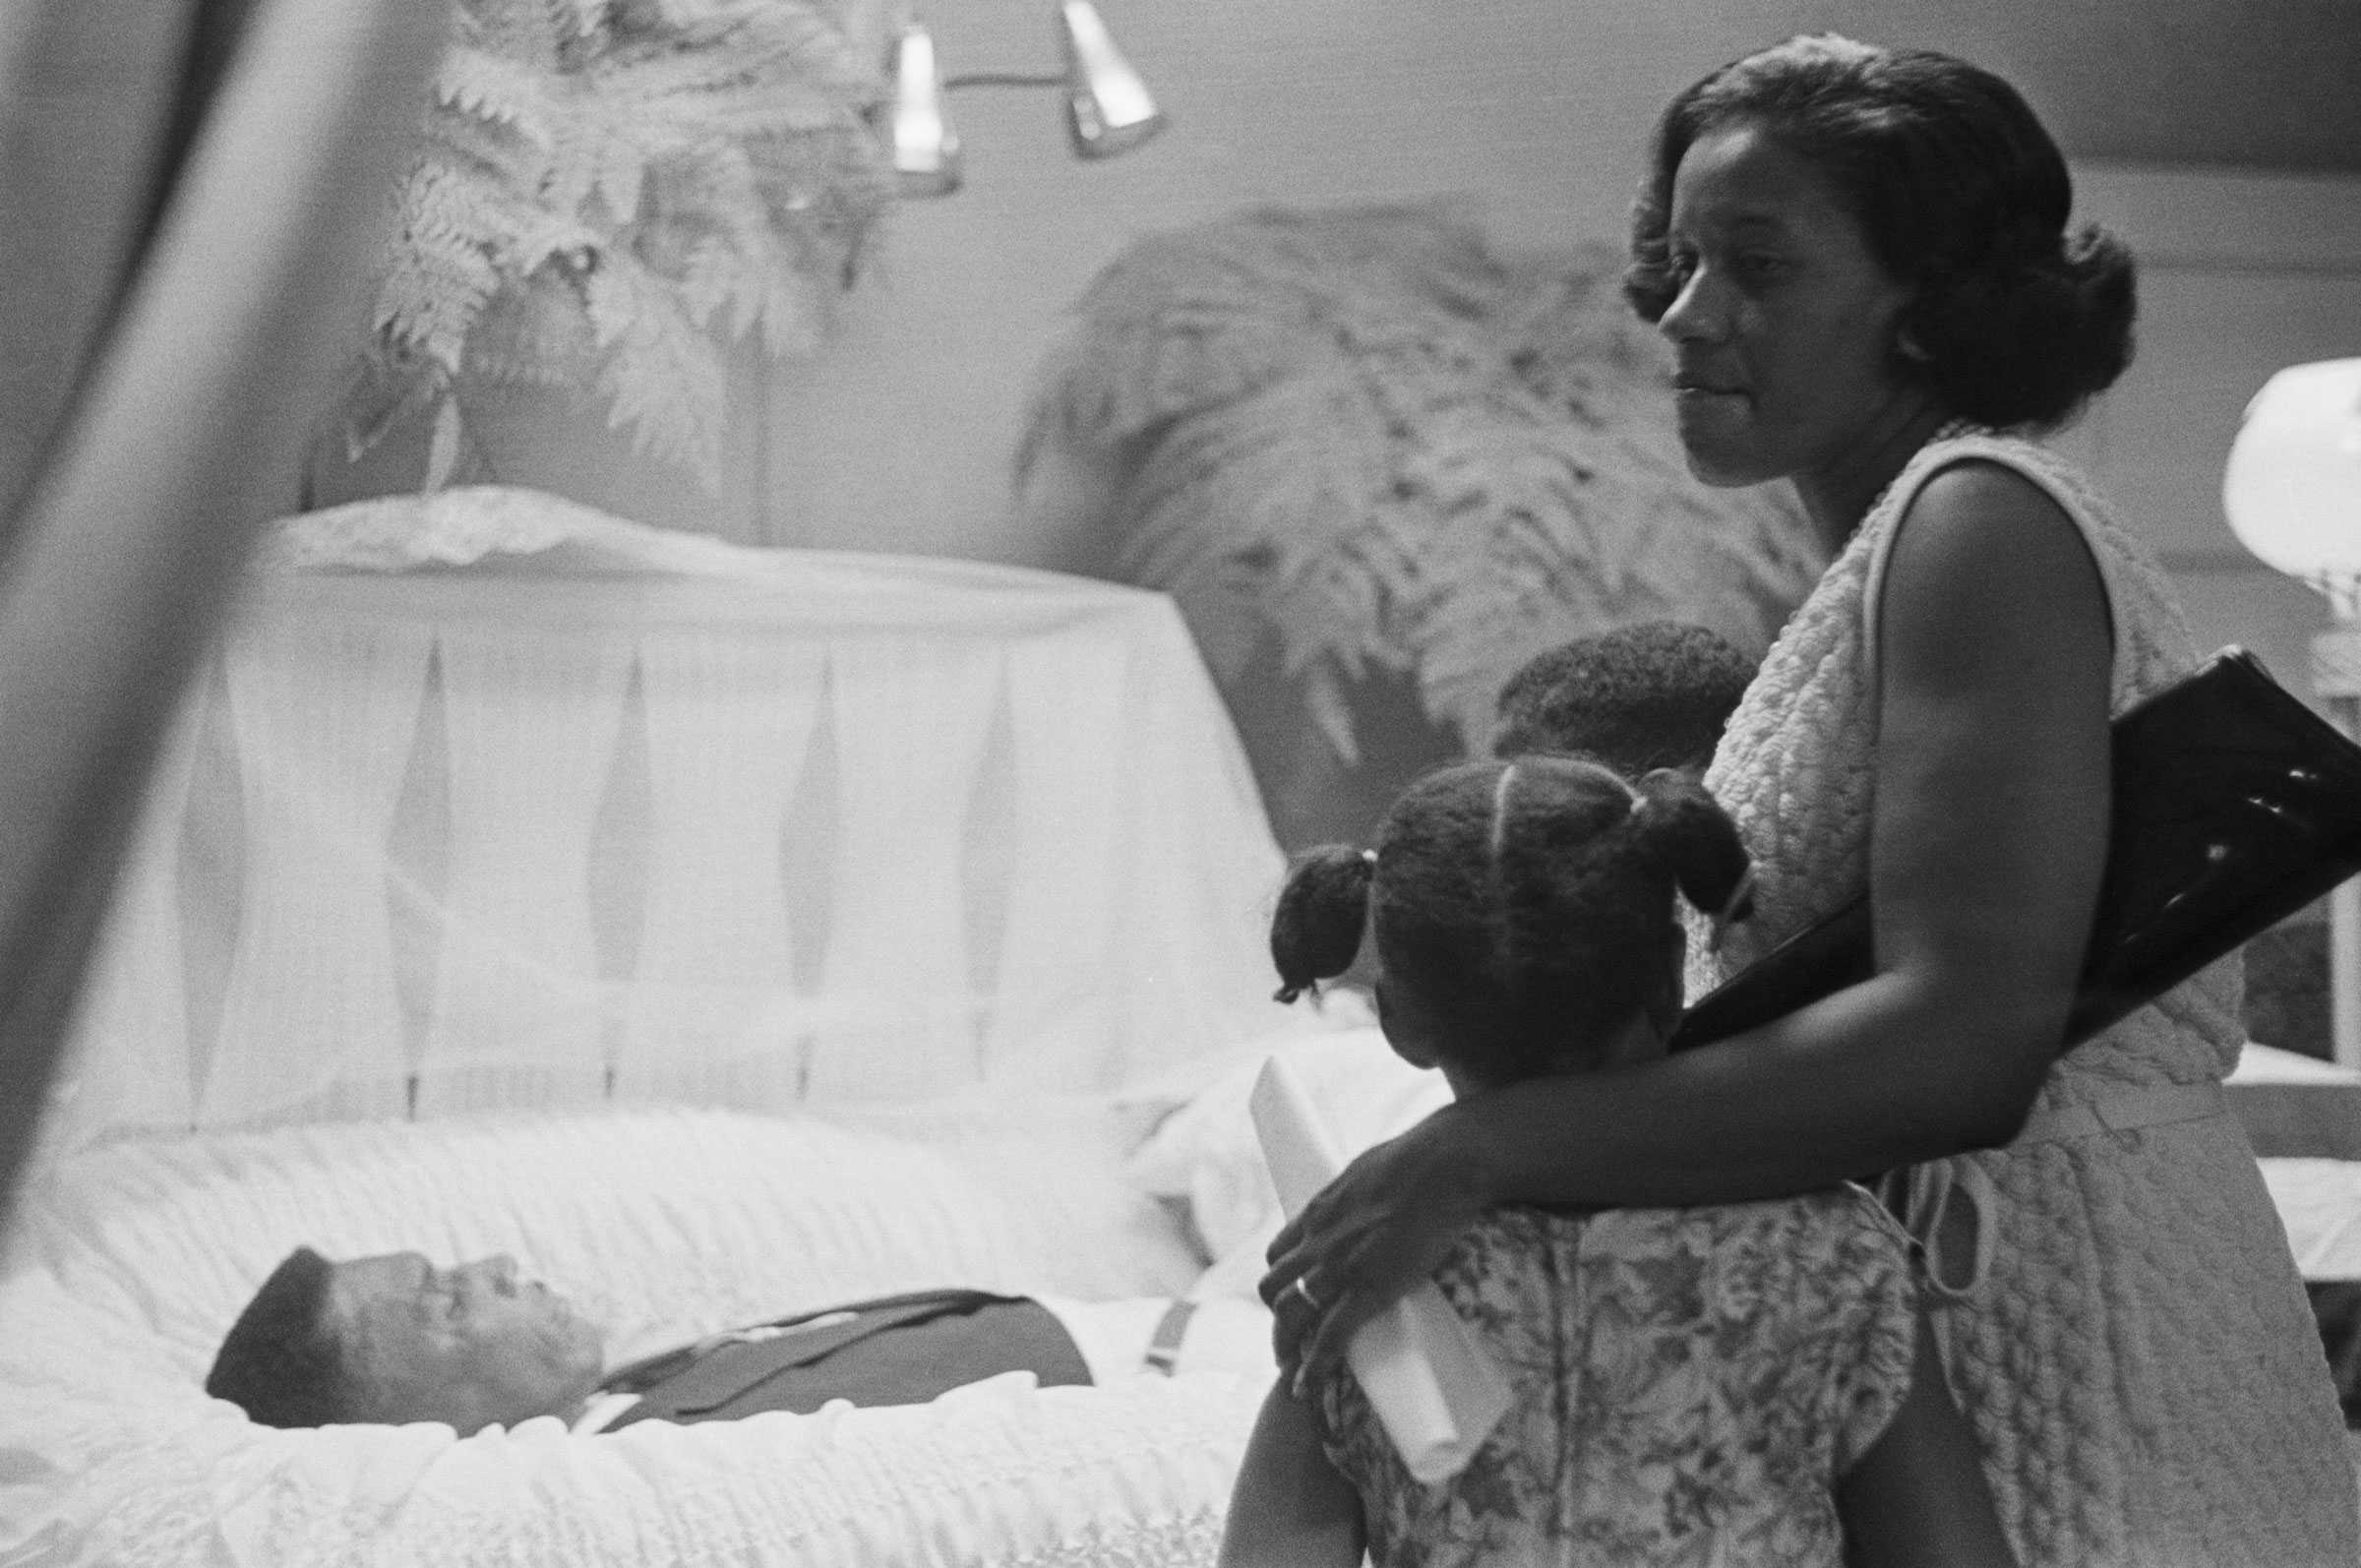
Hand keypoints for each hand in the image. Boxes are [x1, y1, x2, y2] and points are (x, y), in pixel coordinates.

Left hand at [1258, 1103, 1490, 1394]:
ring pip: (1289, 1315)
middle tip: (1287, 1345)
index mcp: (1318, 1212)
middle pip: (1274, 1289)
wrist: (1440, 1165)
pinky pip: (1328, 1337)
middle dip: (1276, 1320)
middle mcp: (1316, 1241)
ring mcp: (1337, 1267)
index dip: (1281, 1282)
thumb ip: (1362, 1192)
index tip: (1291, 1300)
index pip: (1279, 1254)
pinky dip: (1312, 1367)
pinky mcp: (1366, 1288)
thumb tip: (1376, 1193)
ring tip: (1294, 1372)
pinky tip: (1307, 1389)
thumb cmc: (1419, 1159)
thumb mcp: (1370, 1171)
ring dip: (1286, 1346)